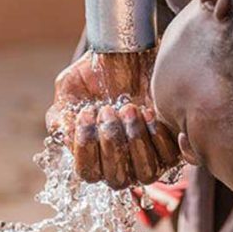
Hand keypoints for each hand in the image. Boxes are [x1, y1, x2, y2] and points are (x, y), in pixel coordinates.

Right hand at [47, 51, 178, 186]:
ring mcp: (148, 158)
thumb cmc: (97, 75)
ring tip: (130, 109)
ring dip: (135, 142)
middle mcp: (122, 164)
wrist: (128, 52)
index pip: (88, 174)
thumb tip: (66, 141)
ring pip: (145, 173)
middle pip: (117, 179)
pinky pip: (168, 157)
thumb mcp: (69, 90)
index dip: (86, 148)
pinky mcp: (172, 147)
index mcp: (95, 156)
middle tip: (109, 109)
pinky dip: (157, 136)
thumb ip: (60, 117)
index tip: (86, 113)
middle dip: (111, 143)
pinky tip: (148, 111)